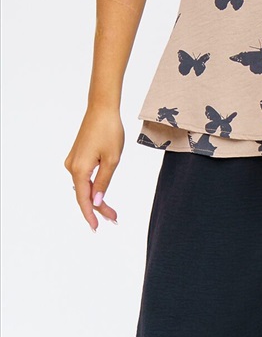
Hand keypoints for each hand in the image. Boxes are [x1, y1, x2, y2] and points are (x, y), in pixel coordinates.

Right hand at [64, 105, 123, 231]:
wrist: (102, 108)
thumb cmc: (109, 131)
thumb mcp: (112, 159)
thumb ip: (103, 182)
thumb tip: (96, 201)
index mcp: (79, 170)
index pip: (84, 199)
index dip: (91, 215)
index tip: (97, 228)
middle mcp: (72, 167)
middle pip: (84, 194)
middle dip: (99, 207)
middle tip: (114, 218)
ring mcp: (73, 161)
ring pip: (84, 186)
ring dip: (96, 198)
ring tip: (111, 210)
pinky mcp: (77, 156)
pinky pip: (84, 176)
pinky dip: (93, 186)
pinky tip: (101, 193)